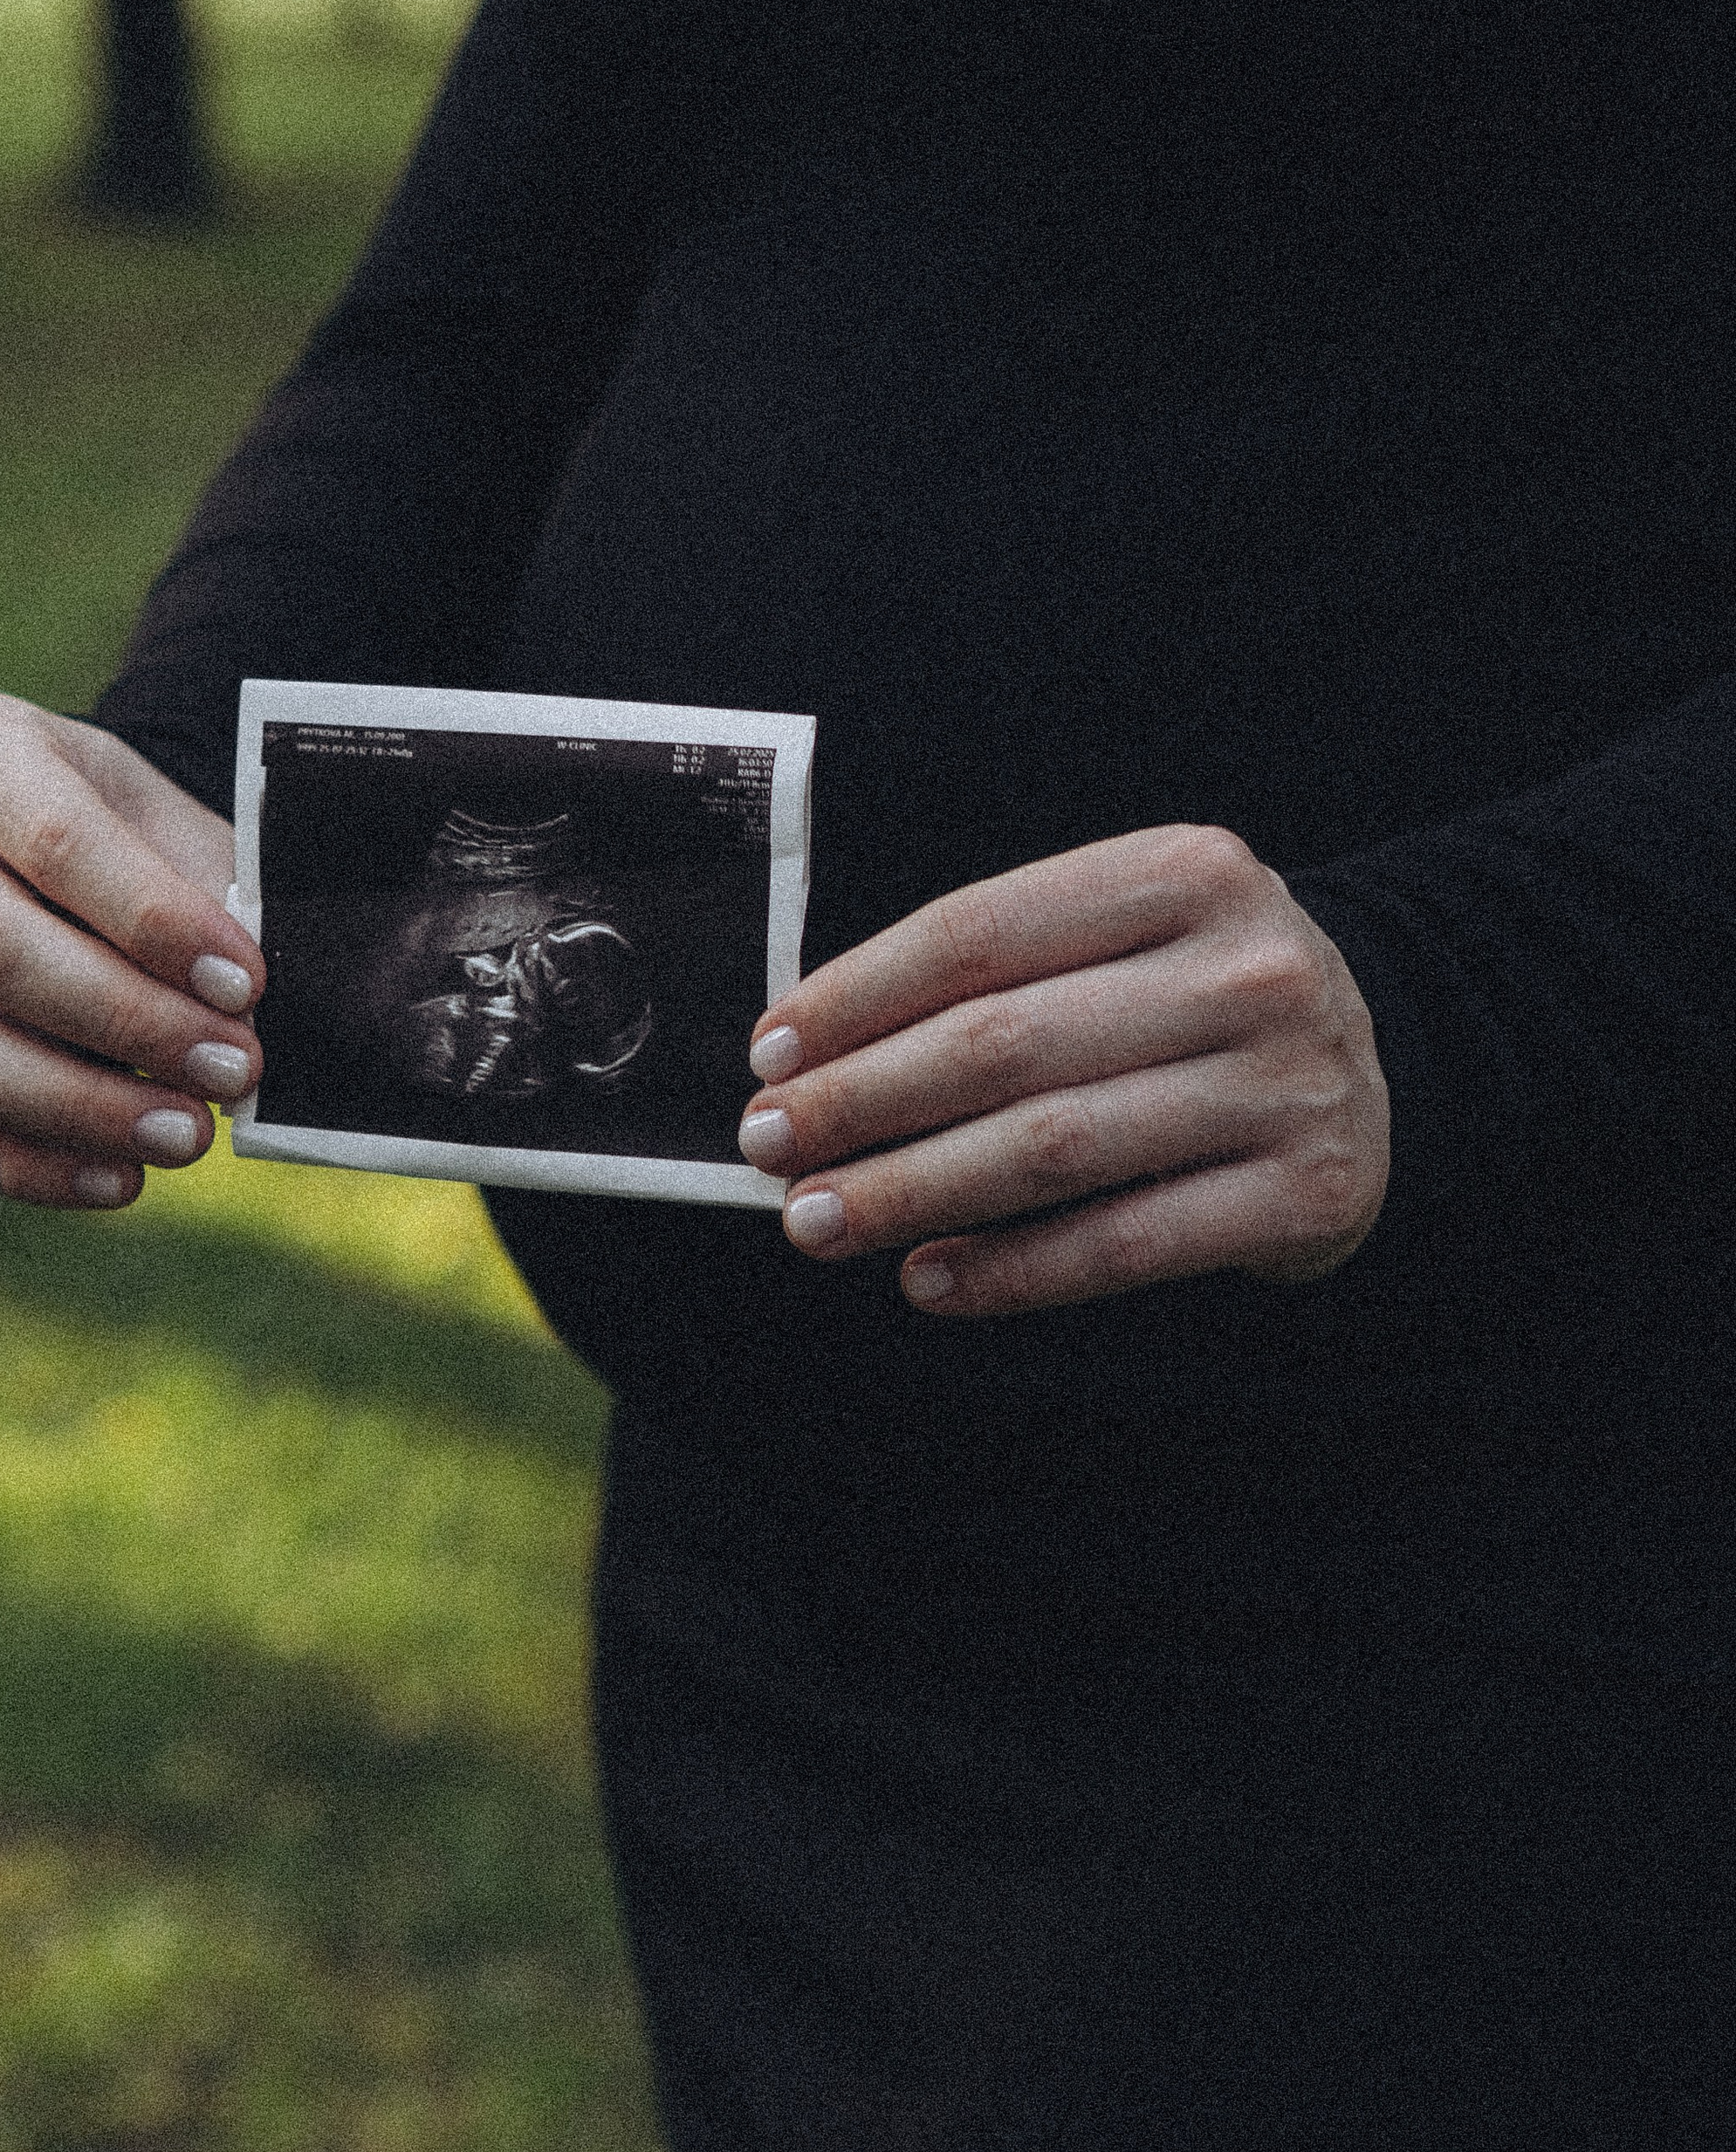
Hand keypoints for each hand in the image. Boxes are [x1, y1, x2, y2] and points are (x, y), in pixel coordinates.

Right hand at [0, 693, 262, 1210]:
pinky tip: (121, 1179)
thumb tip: (246, 1008)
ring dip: (78, 1107)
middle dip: (128, 1021)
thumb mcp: (180, 828)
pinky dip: (30, 1166)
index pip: (56, 839)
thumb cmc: (142, 841)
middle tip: (233, 1068)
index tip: (246, 982)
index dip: (153, 920)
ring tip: (189, 1135)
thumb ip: (212, 896)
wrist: (78, 861)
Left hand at [739, 825, 1387, 1317]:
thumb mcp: (1128, 935)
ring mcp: (1286, 1084)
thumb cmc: (1195, 999)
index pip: (979, 932)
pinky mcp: (1306, 1192)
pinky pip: (1124, 1243)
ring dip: (912, 1193)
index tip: (770, 1052)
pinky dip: (1012, 1271)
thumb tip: (811, 1049)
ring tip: (819, 1221)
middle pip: (1003, 1043)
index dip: (857, 996)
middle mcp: (1246, 969)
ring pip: (1051, 1149)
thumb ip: (998, 969)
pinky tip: (928, 1281)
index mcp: (1186, 871)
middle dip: (861, 1101)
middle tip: (771, 1146)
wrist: (1381, 1065)